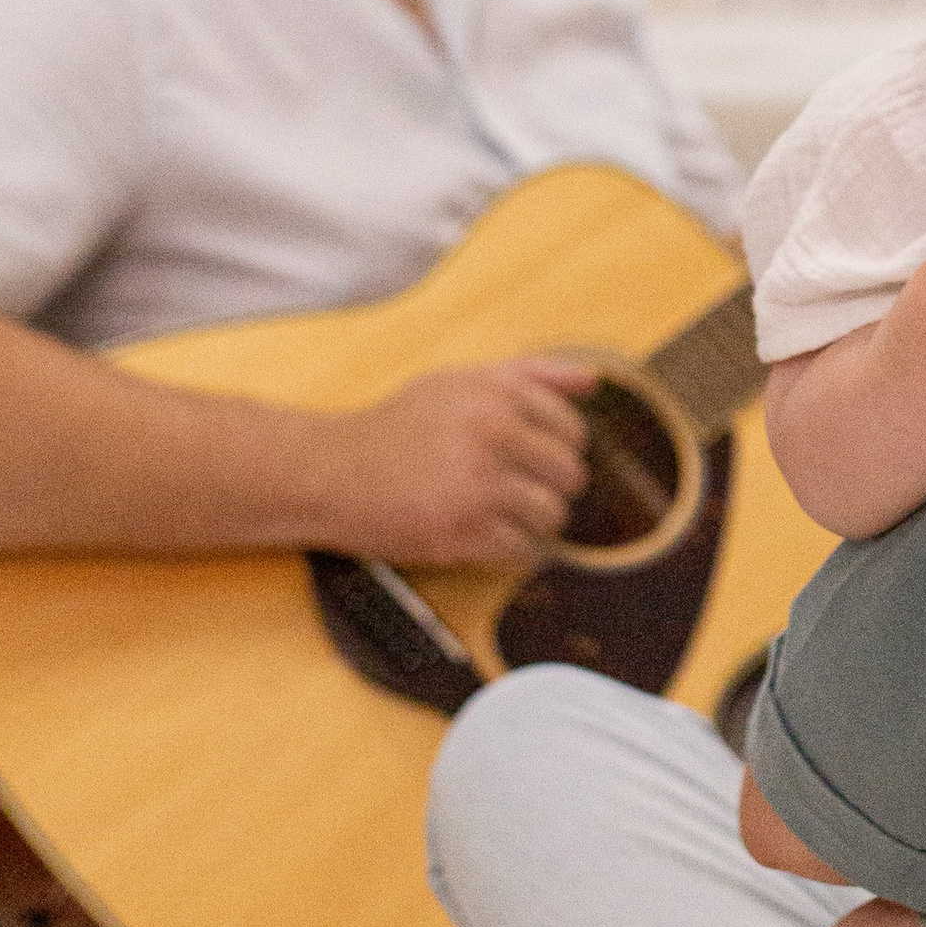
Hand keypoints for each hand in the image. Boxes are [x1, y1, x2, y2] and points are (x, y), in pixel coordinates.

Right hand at [310, 354, 596, 571]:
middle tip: (509, 489)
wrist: (332, 472)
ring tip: (495, 514)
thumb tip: (593, 380)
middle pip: (569, 477)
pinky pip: (523, 552)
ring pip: (552, 517)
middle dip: (546, 488)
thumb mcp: (460, 381)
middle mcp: (492, 433)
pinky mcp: (462, 533)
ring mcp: (478, 485)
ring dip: (531, 523)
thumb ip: (532, 374)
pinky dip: (509, 550)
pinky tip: (479, 535)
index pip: (573, 431)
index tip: (525, 458)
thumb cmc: (399, 426)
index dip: (554, 450)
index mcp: (497, 392)